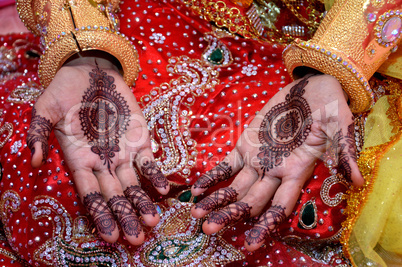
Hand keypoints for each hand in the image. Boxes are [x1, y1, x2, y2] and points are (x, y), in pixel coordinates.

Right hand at [27, 56, 169, 244]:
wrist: (92, 72)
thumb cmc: (66, 90)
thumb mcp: (46, 108)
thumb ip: (38, 132)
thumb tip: (35, 159)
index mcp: (79, 160)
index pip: (90, 194)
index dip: (100, 214)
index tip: (110, 235)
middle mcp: (102, 162)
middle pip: (115, 195)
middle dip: (125, 217)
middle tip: (136, 239)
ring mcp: (122, 152)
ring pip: (134, 184)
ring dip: (143, 202)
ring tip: (152, 221)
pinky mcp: (140, 139)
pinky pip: (148, 161)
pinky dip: (156, 174)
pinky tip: (163, 189)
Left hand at [190, 74, 363, 250]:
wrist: (309, 88)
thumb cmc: (328, 107)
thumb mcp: (338, 126)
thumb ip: (342, 152)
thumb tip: (359, 182)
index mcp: (296, 172)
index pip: (279, 206)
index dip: (265, 225)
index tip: (250, 244)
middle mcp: (275, 171)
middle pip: (250, 201)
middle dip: (230, 216)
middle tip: (208, 229)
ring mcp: (258, 160)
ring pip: (234, 187)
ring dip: (215, 201)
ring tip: (196, 215)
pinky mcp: (245, 146)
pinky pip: (226, 165)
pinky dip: (212, 177)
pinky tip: (196, 190)